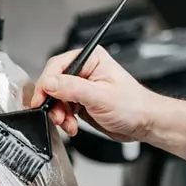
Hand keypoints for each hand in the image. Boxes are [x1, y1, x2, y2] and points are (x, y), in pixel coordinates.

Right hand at [31, 45, 155, 141]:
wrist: (145, 124)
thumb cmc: (133, 106)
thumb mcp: (100, 96)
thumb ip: (72, 88)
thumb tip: (49, 83)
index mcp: (91, 59)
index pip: (57, 66)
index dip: (46, 83)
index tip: (40, 99)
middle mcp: (84, 70)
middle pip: (53, 83)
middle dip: (52, 102)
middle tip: (56, 116)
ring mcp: (81, 87)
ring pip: (55, 98)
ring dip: (58, 114)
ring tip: (68, 124)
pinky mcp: (80, 101)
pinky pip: (62, 109)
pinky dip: (64, 119)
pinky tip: (72, 126)